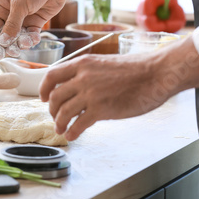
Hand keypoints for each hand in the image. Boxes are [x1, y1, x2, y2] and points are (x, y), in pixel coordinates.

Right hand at [0, 0, 73, 58]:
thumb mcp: (20, 4)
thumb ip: (12, 25)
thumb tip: (3, 42)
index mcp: (0, 6)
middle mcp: (10, 13)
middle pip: (5, 36)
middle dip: (9, 45)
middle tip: (14, 52)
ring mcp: (23, 18)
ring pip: (18, 37)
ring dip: (22, 43)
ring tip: (27, 42)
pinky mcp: (36, 21)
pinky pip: (31, 35)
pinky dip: (32, 39)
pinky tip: (34, 39)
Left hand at [39, 54, 160, 140]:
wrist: (156, 73)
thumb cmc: (136, 69)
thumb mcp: (105, 64)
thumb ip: (88, 74)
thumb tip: (76, 87)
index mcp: (83, 64)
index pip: (51, 75)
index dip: (43, 88)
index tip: (42, 97)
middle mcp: (83, 77)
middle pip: (54, 96)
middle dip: (51, 110)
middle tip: (54, 116)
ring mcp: (91, 94)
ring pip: (63, 112)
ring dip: (59, 123)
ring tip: (60, 129)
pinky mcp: (101, 109)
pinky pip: (78, 124)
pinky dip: (72, 132)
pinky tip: (72, 135)